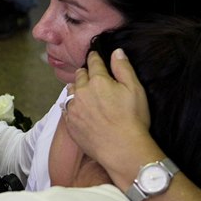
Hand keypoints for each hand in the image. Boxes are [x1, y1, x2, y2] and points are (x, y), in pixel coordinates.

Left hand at [64, 49, 156, 179]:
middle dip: (85, 73)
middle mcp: (81, 92)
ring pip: (70, 91)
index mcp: (98, 81)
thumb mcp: (135, 89)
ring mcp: (73, 108)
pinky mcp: (70, 123)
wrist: (122, 149)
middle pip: (79, 75)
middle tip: (90, 75)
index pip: (93, 62)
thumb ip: (123, 68)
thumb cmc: (132, 119)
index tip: (94, 55)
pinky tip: (77, 108)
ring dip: (76, 88)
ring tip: (82, 91)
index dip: (95, 57)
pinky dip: (71, 105)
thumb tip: (116, 51)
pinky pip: (66, 108)